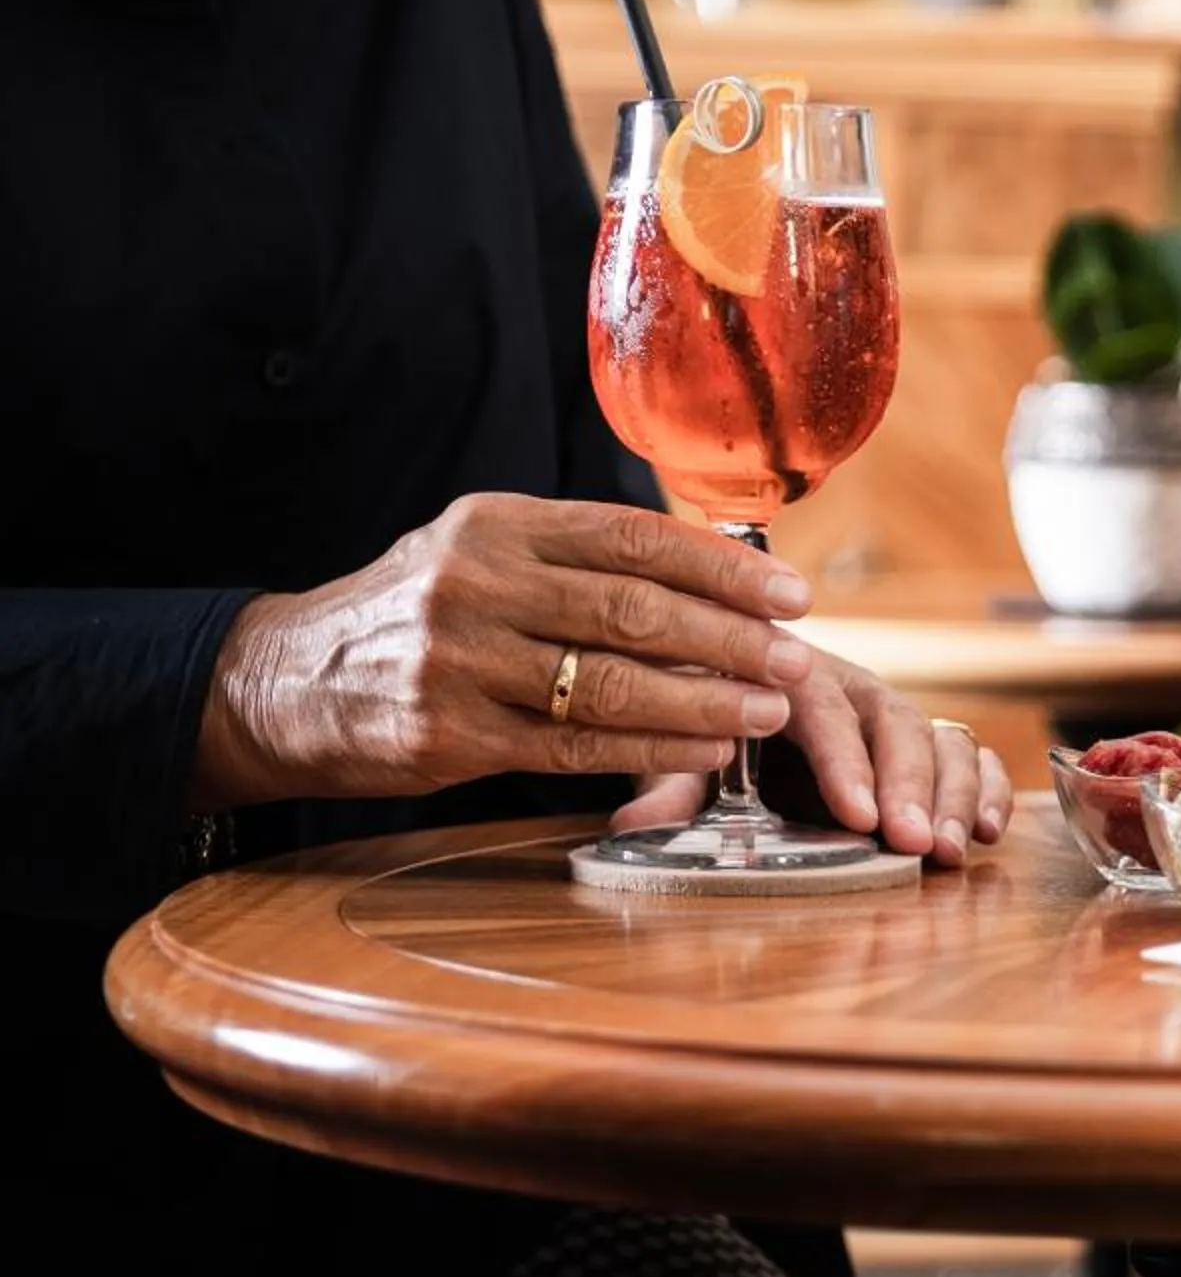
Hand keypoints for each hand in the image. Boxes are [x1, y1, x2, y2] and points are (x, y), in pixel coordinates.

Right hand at [195, 493, 815, 810]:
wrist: (287, 680)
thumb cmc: (419, 614)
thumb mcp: (484, 554)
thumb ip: (582, 557)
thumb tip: (720, 568)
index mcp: (499, 524)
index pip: (634, 537)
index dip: (725, 568)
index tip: (793, 593)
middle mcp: (476, 583)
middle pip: (633, 609)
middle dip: (731, 637)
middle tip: (797, 659)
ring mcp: (459, 662)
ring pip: (610, 683)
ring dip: (705, 700)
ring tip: (771, 711)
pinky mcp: (449, 735)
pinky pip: (574, 746)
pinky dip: (652, 751)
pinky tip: (707, 752)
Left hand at [610, 658, 1011, 867]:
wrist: (740, 694)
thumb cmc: (714, 727)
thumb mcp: (683, 752)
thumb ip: (670, 781)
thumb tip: (636, 824)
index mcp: (789, 680)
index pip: (824, 711)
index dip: (846, 762)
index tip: (858, 816)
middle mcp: (853, 689)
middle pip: (896, 722)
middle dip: (910, 787)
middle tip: (914, 843)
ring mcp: (894, 715)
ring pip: (942, 737)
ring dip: (955, 795)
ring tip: (950, 852)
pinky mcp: (927, 742)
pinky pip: (973, 753)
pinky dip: (989, 788)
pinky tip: (989, 832)